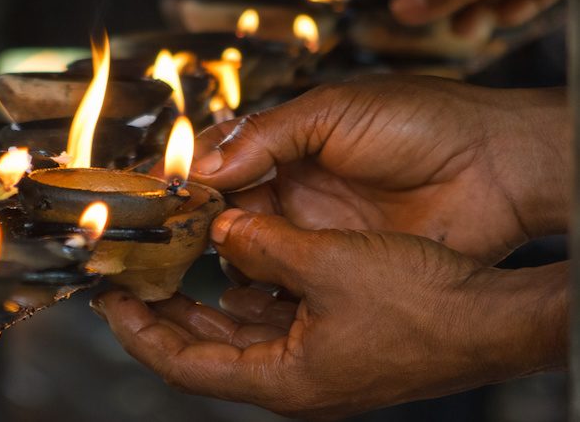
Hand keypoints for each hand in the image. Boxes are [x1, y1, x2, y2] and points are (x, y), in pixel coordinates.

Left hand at [93, 210, 565, 418]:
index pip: (181, 362)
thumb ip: (262, 243)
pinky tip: (237, 254)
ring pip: (237, 329)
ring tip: (175, 257)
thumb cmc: (425, 304)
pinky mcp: (336, 340)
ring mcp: (315, 362)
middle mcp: (292, 377)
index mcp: (281, 378)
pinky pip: (273, 315)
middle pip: (202, 347)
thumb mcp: (327, 263)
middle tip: (131, 275)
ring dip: (203, 295)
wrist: (496, 317)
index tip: (110, 299)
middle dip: (162, 310)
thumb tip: (223, 228)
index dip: (137, 330)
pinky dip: (248, 286)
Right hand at [190, 76, 566, 264]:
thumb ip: (266, 136)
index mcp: (289, 143)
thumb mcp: (333, 112)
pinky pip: (287, 277)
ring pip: (250, 245)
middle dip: (198, 217)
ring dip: (224, 250)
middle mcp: (295, 187)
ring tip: (202, 252)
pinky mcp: (339, 265)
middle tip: (172, 230)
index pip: (222, 161)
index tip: (162, 191)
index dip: (191, 176)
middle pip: (227, 207)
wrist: (496, 167)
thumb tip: (203, 164)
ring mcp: (316, 228)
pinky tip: (240, 279)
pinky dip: (260, 280)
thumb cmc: (424, 122)